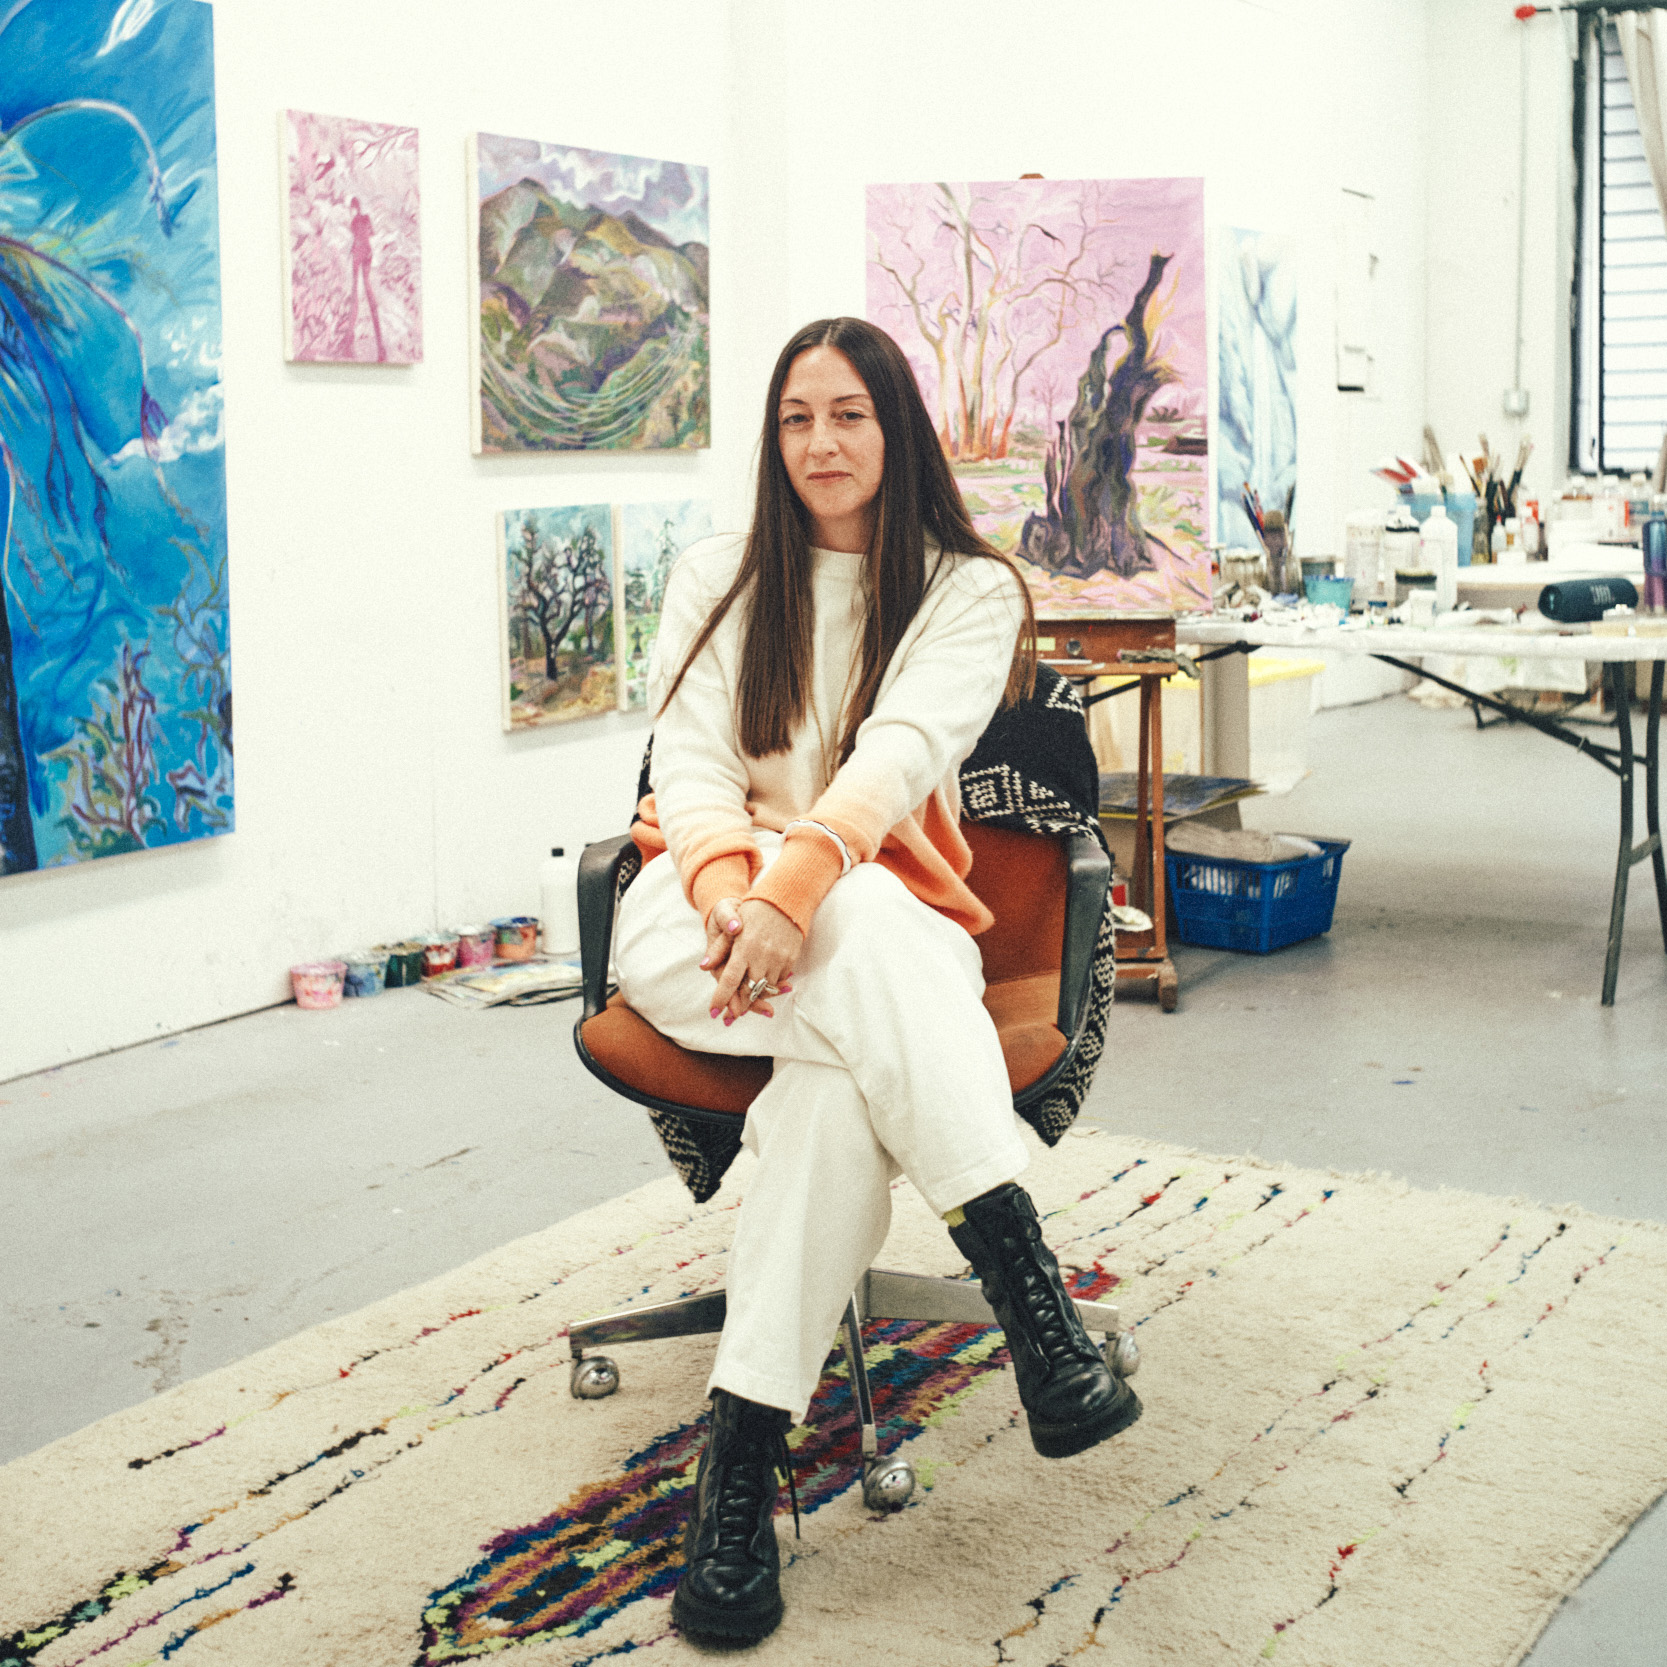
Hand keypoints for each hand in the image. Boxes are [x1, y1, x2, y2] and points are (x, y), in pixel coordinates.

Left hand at [704, 897, 801, 1023]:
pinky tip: (765, 987)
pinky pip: (779, 980)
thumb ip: (718, 948)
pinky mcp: (790, 959)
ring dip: (756, 997)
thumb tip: (703, 966)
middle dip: (740, 1006)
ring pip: (766, 990)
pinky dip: (771, 986)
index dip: (721, 998)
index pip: (730, 980)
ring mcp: (778, 959)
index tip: (713, 1013)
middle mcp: (761, 957)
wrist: (785, 900)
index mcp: (743, 949)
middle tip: (731, 1016)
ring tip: (748, 1003)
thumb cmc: (753, 911)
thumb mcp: (732, 924)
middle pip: (749, 991)